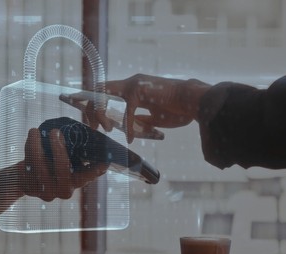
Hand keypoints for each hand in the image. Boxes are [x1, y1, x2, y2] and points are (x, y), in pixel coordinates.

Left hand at [21, 128, 107, 201]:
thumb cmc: (52, 164)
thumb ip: (76, 153)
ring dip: (36, 146)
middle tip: (56, 132)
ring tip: (35, 130)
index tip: (103, 161)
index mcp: (75, 182)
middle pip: (62, 169)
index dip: (95, 170)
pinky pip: (27, 166)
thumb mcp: (66, 160)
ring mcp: (45, 191)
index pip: (88, 176)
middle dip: (58, 149)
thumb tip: (92, 137)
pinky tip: (31, 138)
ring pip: (40, 167)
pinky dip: (28, 149)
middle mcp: (63, 190)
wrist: (27, 178)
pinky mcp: (29, 187)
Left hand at [83, 74, 210, 142]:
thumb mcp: (152, 117)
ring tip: (105, 130)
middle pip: (97, 90)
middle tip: (92, 128)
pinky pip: (127, 112)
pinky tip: (131, 138)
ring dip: (101, 114)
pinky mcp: (141, 92)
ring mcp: (134, 85)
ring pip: (104, 96)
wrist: (195, 102)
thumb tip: (127, 128)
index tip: (89, 118)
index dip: (93, 103)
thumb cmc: (177, 109)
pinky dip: (127, 127)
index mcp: (131, 88)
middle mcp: (130, 83)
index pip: (105, 92)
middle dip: (90, 109)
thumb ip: (138, 119)